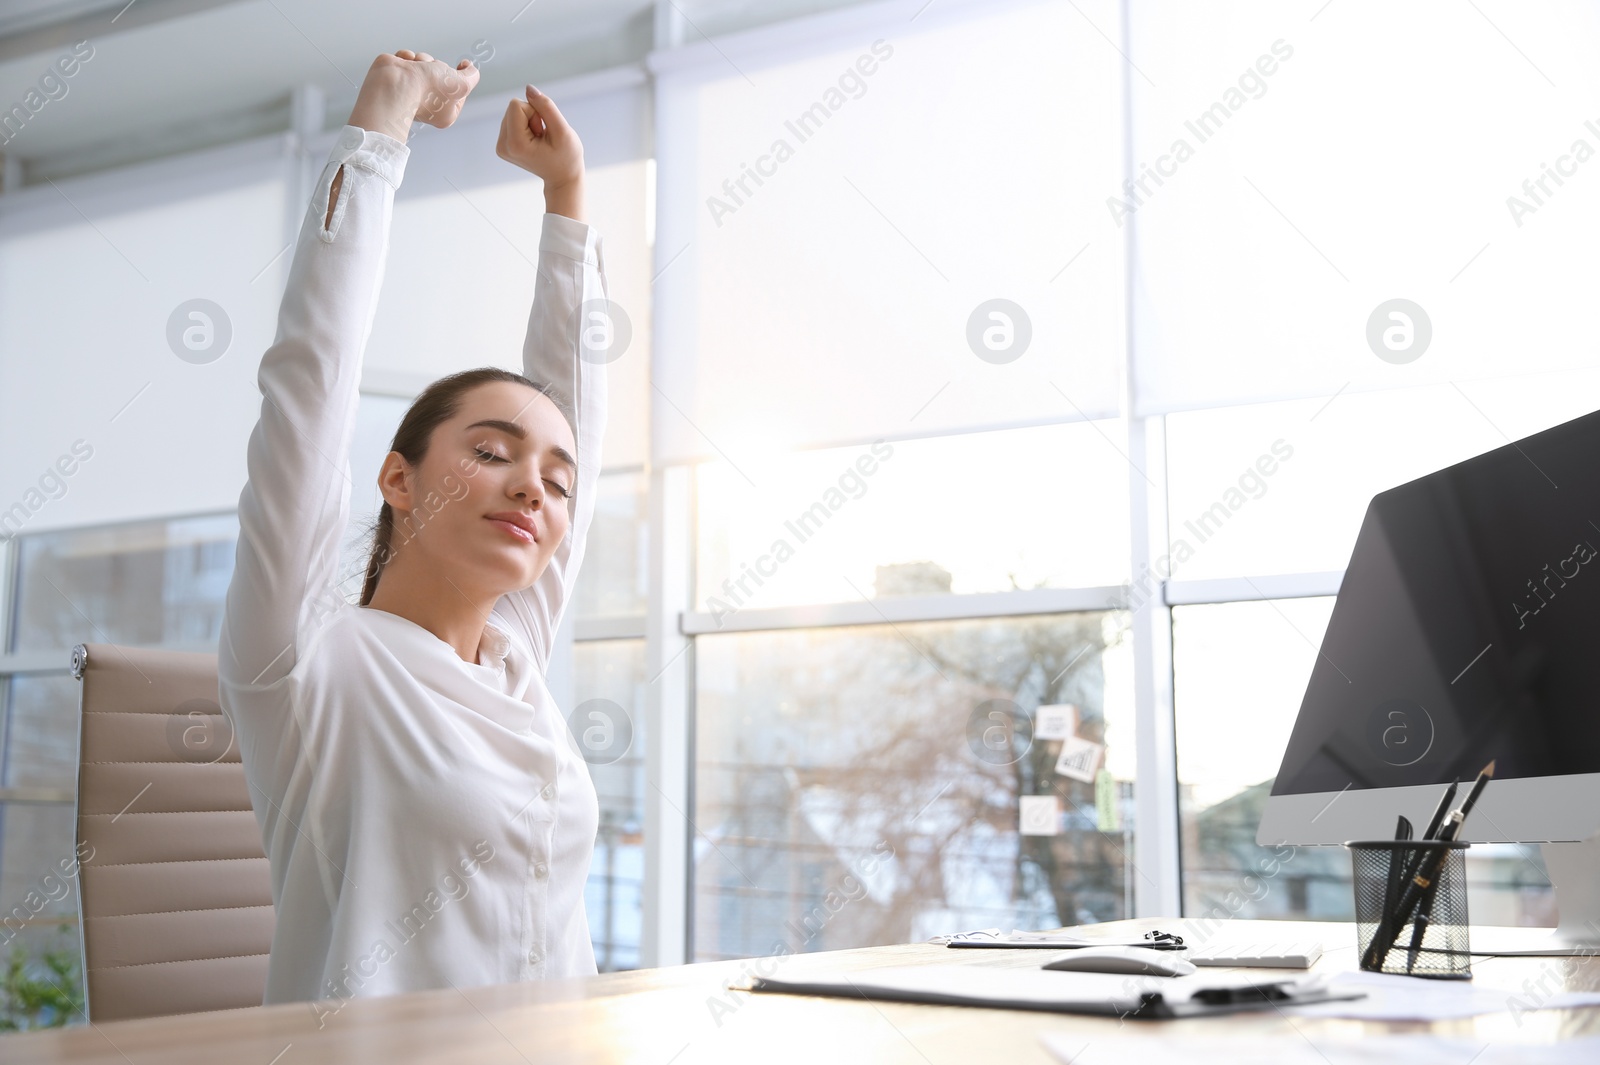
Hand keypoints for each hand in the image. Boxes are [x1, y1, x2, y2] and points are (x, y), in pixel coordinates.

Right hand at [350, 50, 480, 142]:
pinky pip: (408, 58)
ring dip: (422, 60)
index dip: (459, 78)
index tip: (461, 68)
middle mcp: (427, 103)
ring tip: (416, 69)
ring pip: (425, 62)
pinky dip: (407, 58)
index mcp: (444, 112)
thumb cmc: (428, 88)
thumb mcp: (463, 84)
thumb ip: (472, 76)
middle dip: (438, 67)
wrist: (395, 83)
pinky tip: (405, 64)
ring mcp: (410, 90)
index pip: (459, 90)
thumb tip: (469, 67)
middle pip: (442, 73)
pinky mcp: (397, 76)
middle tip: (432, 75)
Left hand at [496, 86, 584, 215]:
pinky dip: (525, 126)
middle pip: (513, 107)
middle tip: (542, 136)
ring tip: (539, 139)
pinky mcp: (502, 145)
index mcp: (515, 144)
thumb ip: (546, 106)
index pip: (516, 105)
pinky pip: (512, 119)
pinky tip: (534, 141)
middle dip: (531, 116)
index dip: (535, 112)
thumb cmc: (567, 156)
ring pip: (512, 112)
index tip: (543, 130)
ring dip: (529, 121)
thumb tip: (528, 88)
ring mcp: (501, 147)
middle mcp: (502, 146)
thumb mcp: (562, 130)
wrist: (562, 177)